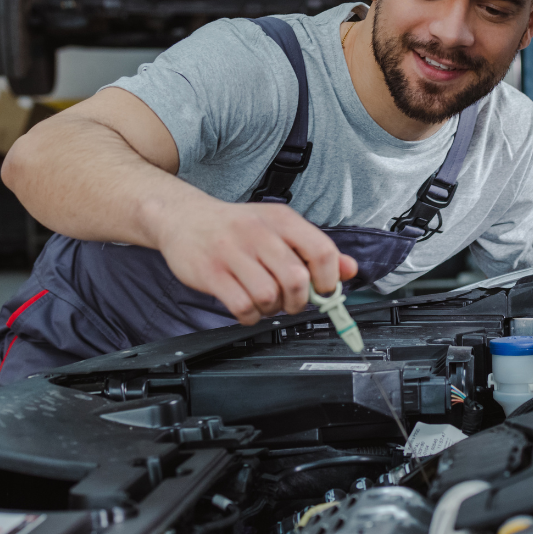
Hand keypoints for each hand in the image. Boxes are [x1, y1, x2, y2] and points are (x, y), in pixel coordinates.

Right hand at [152, 191, 356, 323]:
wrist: (182, 217)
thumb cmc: (235, 227)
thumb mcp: (278, 228)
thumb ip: (314, 249)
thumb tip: (349, 269)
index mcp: (281, 219)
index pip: (322, 251)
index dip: (329, 280)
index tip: (323, 290)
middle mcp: (258, 233)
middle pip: (297, 279)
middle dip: (299, 301)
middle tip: (290, 301)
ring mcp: (232, 252)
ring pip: (269, 296)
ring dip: (272, 309)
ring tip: (265, 302)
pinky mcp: (211, 273)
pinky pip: (242, 306)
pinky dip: (250, 316)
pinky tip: (247, 307)